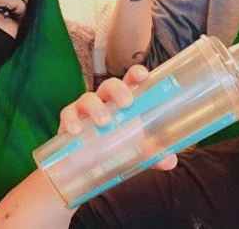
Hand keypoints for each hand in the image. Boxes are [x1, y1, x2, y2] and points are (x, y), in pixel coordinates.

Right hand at [57, 65, 178, 170]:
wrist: (85, 164)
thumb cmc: (115, 145)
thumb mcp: (137, 150)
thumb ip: (154, 154)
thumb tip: (170, 161)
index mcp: (124, 101)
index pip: (131, 81)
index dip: (136, 74)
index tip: (143, 76)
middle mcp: (105, 100)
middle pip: (110, 85)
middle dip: (118, 90)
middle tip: (127, 103)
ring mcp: (85, 108)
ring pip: (88, 98)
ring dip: (96, 107)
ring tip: (104, 122)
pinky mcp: (69, 119)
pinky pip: (67, 114)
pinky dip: (71, 120)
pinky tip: (77, 130)